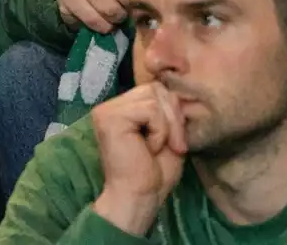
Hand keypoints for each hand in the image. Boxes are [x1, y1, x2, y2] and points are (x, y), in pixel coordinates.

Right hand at [90, 83, 187, 236]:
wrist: (139, 197)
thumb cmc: (155, 174)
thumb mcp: (170, 136)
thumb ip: (170, 112)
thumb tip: (178, 92)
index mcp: (124, 109)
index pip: (155, 89)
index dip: (173, 108)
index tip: (178, 138)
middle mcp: (112, 105)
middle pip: (156, 89)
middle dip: (174, 117)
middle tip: (175, 146)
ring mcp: (107, 109)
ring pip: (154, 96)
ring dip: (167, 125)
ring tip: (160, 148)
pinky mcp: (109, 117)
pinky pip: (150, 109)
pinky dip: (159, 130)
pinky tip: (150, 148)